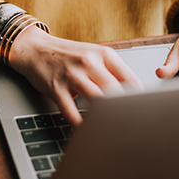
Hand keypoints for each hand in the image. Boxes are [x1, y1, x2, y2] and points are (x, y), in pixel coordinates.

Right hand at [9, 26, 142, 126]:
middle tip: (130, 124)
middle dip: (124, 110)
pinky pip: (71, 111)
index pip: (129, 78)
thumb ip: (112, 70)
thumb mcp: (93, 54)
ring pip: (96, 100)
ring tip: (111, 129)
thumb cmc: (68, 54)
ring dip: (104, 117)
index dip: (138, 98)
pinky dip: (79, 124)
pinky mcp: (56, 88)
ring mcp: (72, 75)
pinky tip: (85, 129)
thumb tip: (132, 93)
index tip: (142, 111)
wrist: (36, 49)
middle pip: (115, 91)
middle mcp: (89, 63)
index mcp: (104, 54)